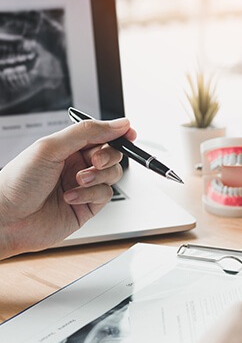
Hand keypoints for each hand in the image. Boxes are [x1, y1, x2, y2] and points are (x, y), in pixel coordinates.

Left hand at [0, 118, 135, 258]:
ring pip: (113, 175)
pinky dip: (90, 195)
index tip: (129, 133)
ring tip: (78, 180)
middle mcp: (77, 164)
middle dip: (108, 156)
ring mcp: (83, 186)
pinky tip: (70, 197)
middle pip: (112, 154)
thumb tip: (118, 123)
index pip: (101, 134)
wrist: (6, 219)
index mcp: (68, 146)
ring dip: (98, 176)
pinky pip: (105, 195)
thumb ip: (87, 132)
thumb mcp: (51, 147)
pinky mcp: (87, 206)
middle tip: (94, 161)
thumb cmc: (18, 181)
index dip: (117, 132)